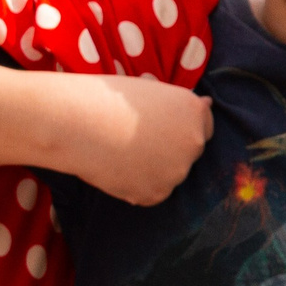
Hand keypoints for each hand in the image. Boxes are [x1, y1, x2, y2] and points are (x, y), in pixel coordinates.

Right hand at [52, 76, 213, 204]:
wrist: (77, 123)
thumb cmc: (107, 99)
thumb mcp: (150, 91)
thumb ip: (179, 105)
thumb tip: (208, 105)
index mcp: (194, 112)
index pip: (204, 126)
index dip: (181, 127)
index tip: (160, 126)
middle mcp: (193, 142)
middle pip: (189, 153)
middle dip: (170, 149)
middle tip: (134, 140)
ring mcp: (177, 172)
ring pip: (170, 174)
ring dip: (154, 169)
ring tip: (121, 152)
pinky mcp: (157, 194)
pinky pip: (152, 192)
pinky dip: (138, 185)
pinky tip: (117, 168)